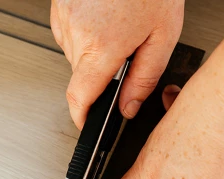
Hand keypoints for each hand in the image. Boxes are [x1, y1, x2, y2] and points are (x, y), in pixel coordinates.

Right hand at [50, 0, 183, 128]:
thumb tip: (129, 107)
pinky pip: (70, 35)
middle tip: (125, 53)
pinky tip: (104, 18)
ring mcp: (64, 18)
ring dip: (95, 53)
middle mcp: (76, 33)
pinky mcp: (60, 6)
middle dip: (102, 75)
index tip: (86, 123)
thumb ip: (145, 78)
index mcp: (101, 46)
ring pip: (77, 56)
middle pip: (82, 77)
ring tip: (117, 28)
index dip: (82, 117)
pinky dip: (86, 35)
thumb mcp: (163, 34)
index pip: (80, 98)